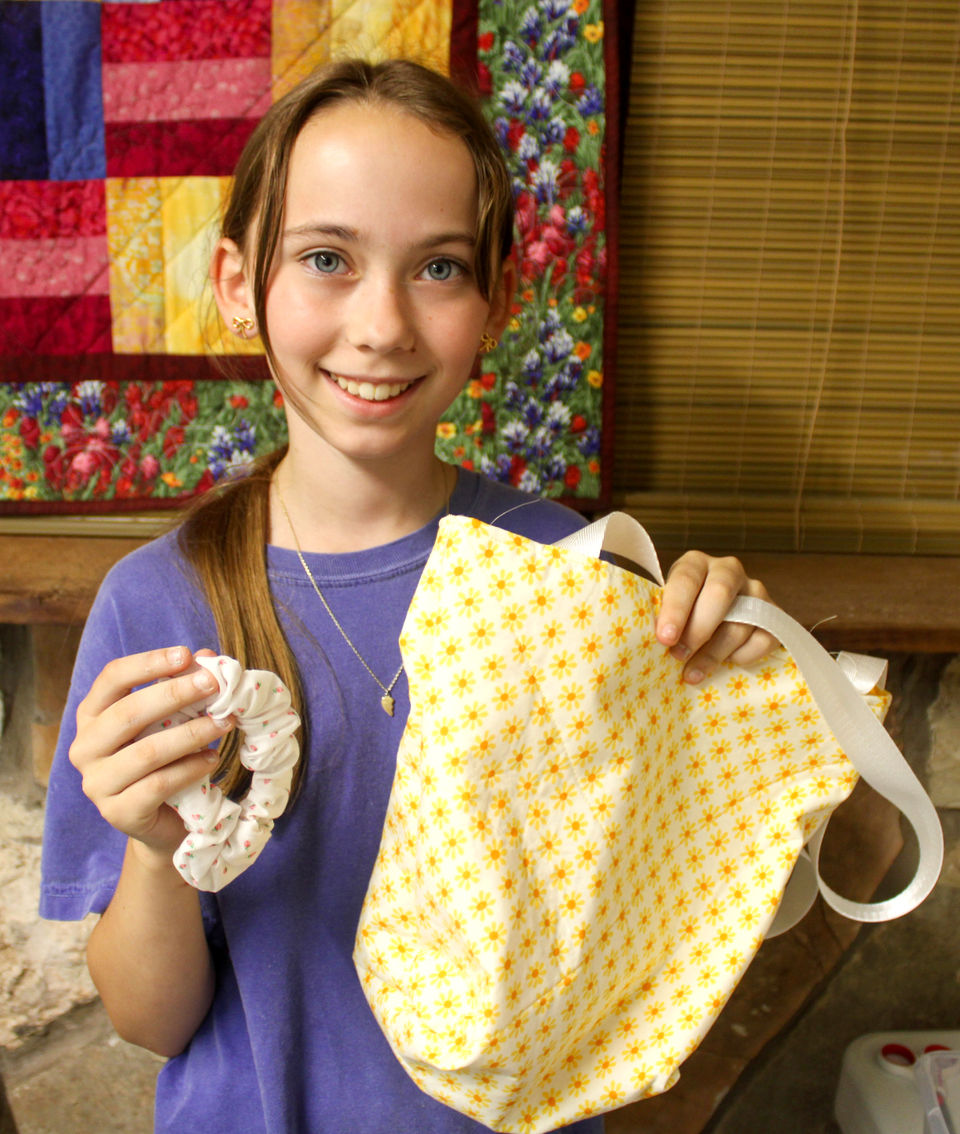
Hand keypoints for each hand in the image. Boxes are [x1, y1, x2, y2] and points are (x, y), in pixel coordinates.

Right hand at [69, 647, 232, 867]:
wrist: (164, 820)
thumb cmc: (166, 759)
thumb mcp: (172, 720)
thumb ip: (183, 688)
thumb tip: (207, 656)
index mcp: (92, 716)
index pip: (112, 678)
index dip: (148, 663)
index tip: (185, 654)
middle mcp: (85, 748)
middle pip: (128, 712)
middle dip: (175, 694)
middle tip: (214, 684)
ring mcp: (97, 783)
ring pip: (147, 751)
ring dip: (192, 733)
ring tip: (225, 723)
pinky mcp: (118, 812)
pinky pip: (158, 784)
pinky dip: (190, 768)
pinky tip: (212, 759)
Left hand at [655, 552, 775, 683]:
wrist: (717, 622)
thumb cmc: (683, 617)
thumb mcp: (669, 611)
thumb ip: (664, 619)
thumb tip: (652, 643)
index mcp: (695, 564)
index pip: (686, 578)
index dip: (675, 609)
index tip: (665, 638)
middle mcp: (728, 570)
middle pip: (719, 594)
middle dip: (698, 629)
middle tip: (678, 655)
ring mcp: (755, 591)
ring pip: (740, 623)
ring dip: (715, 653)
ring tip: (692, 673)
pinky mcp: (775, 614)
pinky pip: (764, 638)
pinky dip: (744, 656)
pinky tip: (728, 662)